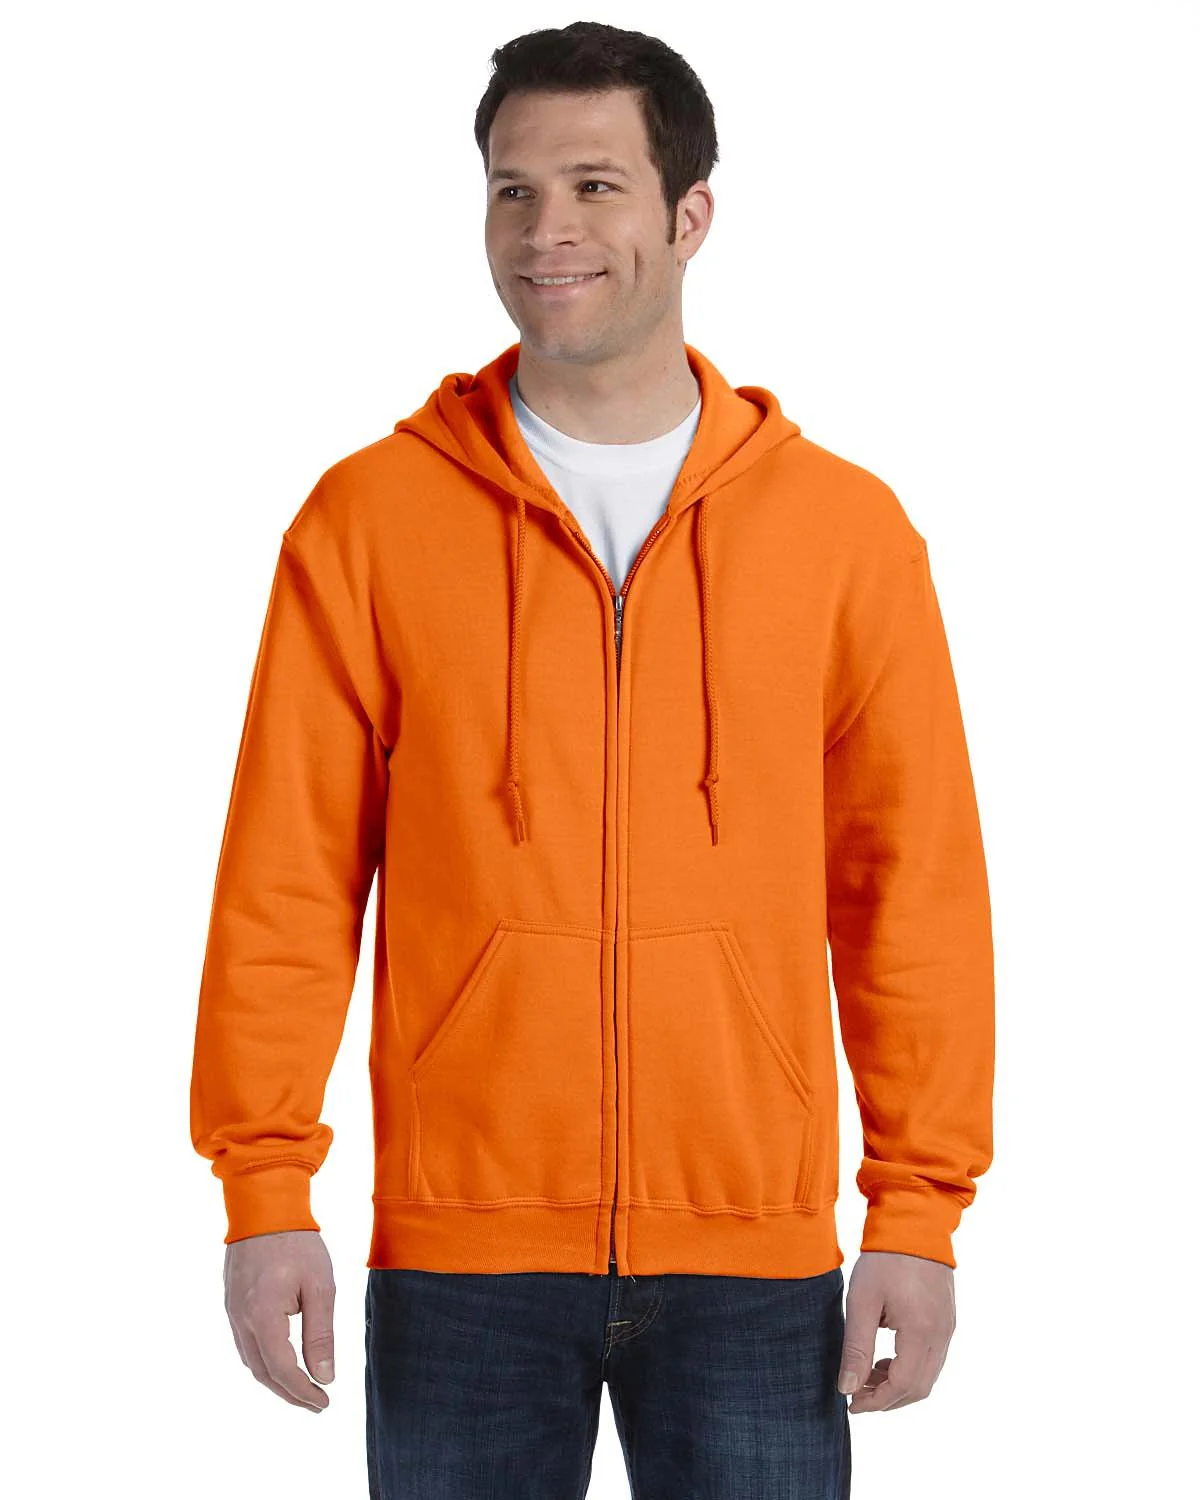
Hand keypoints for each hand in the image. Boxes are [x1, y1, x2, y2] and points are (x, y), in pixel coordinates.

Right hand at [223, 1229, 336, 1411]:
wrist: (264, 1206)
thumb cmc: (297, 1242)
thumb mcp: (319, 1286)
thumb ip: (320, 1334)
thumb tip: (325, 1376)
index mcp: (263, 1316)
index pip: (282, 1369)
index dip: (303, 1391)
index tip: (323, 1402)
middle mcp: (241, 1319)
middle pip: (262, 1372)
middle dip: (289, 1393)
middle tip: (316, 1403)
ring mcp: (232, 1312)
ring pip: (251, 1361)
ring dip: (275, 1380)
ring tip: (303, 1388)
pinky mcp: (232, 1303)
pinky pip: (246, 1344)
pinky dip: (264, 1360)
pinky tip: (282, 1361)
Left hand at [837, 1250, 955, 1412]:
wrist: (914, 1223)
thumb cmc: (884, 1259)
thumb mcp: (862, 1301)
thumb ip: (856, 1347)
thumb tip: (847, 1388)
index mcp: (921, 1331)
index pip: (903, 1386)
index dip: (877, 1401)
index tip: (852, 1404)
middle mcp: (941, 1334)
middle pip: (919, 1388)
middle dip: (887, 1399)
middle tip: (857, 1395)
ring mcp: (948, 1327)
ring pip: (928, 1376)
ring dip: (899, 1385)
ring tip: (867, 1376)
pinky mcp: (947, 1320)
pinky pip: (932, 1358)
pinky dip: (910, 1368)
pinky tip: (886, 1359)